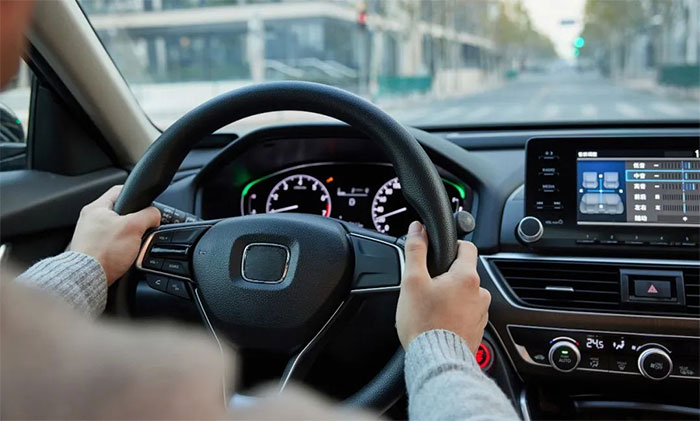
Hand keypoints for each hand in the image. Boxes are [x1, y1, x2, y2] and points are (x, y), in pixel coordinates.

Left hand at [69, 185, 160, 284]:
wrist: (89, 277)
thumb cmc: (104, 251)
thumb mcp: (134, 227)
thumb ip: (148, 215)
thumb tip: (155, 215)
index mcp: (96, 207)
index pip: (119, 190)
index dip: (136, 194)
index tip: (145, 202)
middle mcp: (89, 219)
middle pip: (120, 212)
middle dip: (134, 221)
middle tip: (141, 228)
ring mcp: (89, 235)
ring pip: (116, 230)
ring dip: (128, 236)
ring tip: (134, 245)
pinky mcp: (91, 250)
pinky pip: (111, 244)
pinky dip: (120, 249)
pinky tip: (125, 255)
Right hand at [395, 221, 490, 353]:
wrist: (436, 361)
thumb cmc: (424, 323)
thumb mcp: (412, 281)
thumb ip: (416, 251)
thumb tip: (417, 229)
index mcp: (467, 277)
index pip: (467, 247)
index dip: (452, 245)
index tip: (440, 252)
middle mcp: (480, 293)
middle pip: (465, 273)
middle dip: (448, 276)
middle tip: (428, 286)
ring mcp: (481, 313)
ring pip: (466, 295)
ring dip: (452, 297)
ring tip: (432, 307)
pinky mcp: (477, 330)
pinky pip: (467, 314)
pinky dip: (455, 314)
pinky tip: (439, 321)